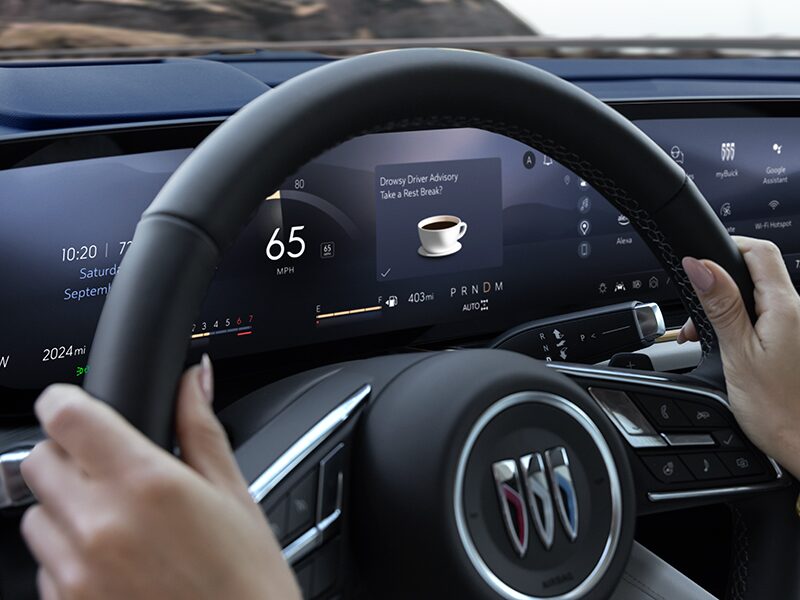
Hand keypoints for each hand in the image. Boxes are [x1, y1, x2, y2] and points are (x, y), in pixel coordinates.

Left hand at [20, 356, 300, 599]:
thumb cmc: (246, 580)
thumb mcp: (233, 494)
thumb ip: (200, 427)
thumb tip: (195, 379)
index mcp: (145, 483)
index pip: (66, 415)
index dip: (68, 401)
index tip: (78, 405)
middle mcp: (99, 525)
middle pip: (40, 461)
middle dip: (69, 458)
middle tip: (112, 474)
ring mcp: (75, 573)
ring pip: (35, 516)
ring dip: (66, 512)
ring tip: (119, 529)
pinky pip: (42, 568)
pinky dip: (68, 560)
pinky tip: (115, 567)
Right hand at [679, 236, 799, 477]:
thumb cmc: (776, 409)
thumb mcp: (737, 353)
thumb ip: (720, 305)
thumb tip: (700, 265)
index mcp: (787, 307)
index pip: (760, 251)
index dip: (728, 247)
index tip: (698, 264)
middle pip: (757, 274)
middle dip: (719, 285)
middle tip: (695, 316)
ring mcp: (799, 328)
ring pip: (758, 298)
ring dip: (727, 309)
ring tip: (704, 338)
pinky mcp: (796, 344)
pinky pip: (766, 319)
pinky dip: (741, 325)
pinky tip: (726, 347)